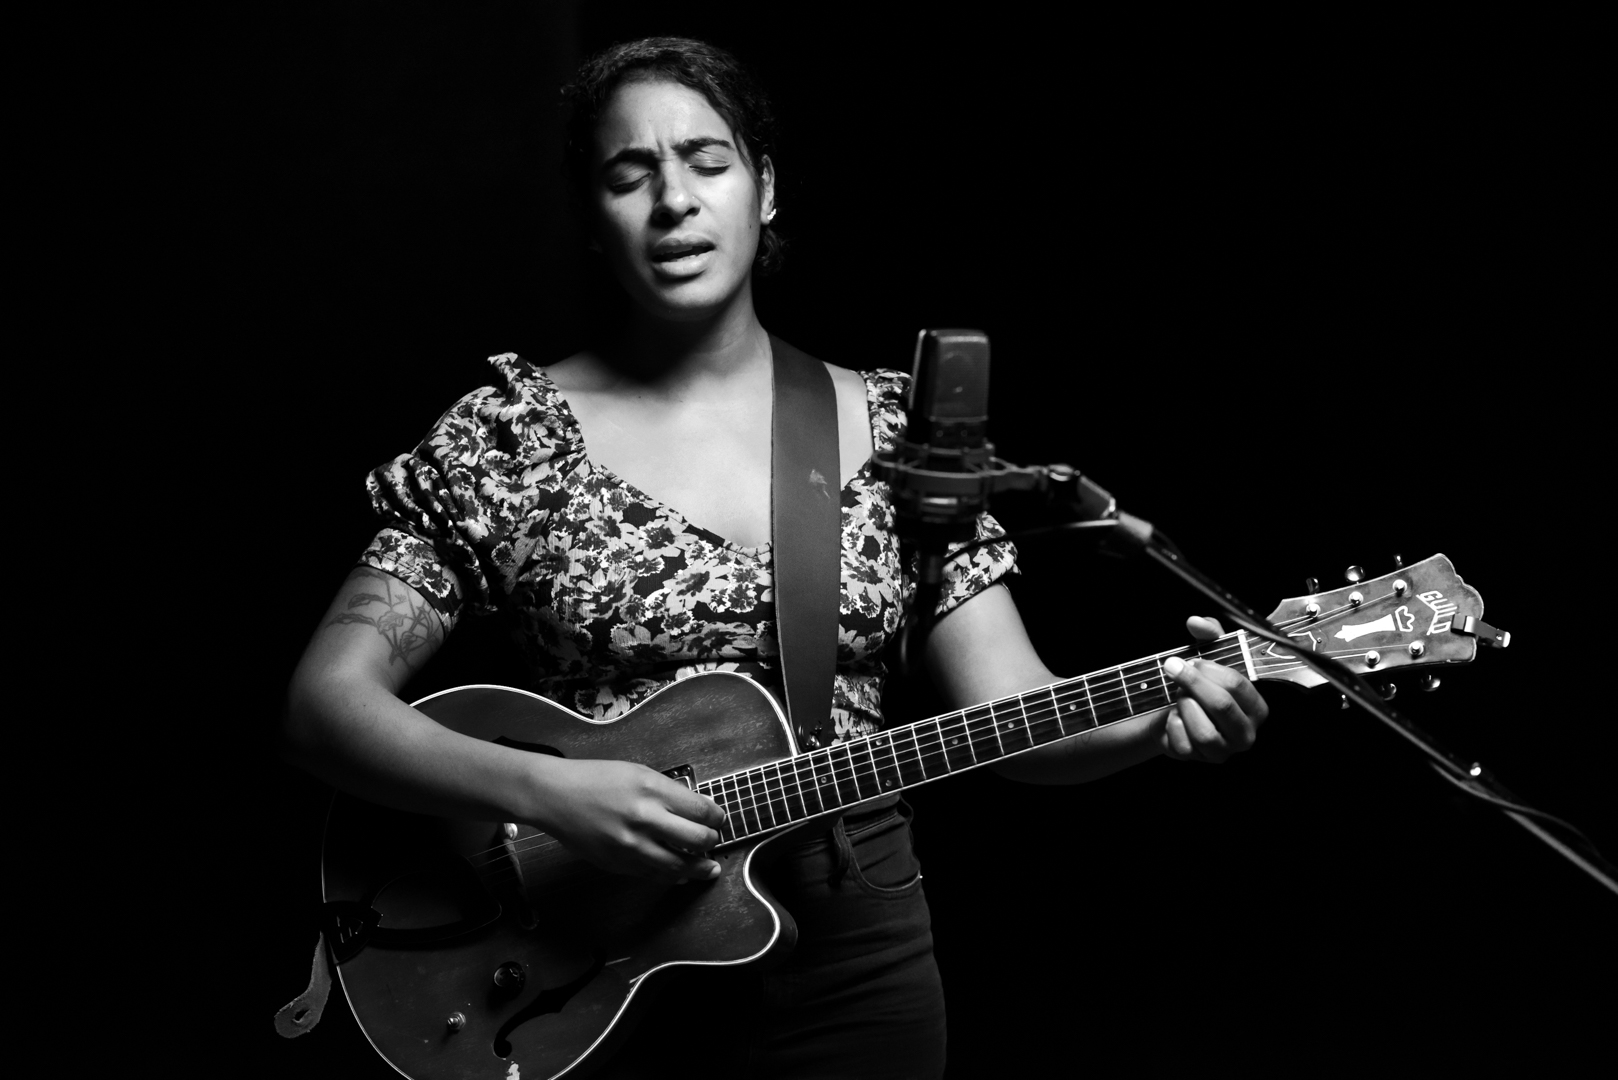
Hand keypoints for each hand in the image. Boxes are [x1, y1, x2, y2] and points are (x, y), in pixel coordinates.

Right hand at [533, 758, 726, 881]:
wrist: (555, 796)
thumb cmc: (595, 779)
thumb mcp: (638, 773)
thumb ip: (668, 792)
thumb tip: (698, 810)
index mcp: (651, 789)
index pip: (701, 810)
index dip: (717, 817)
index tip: (719, 819)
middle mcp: (644, 818)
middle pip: (697, 840)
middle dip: (711, 842)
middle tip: (713, 840)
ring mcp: (630, 845)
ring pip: (678, 866)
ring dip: (699, 869)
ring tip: (710, 869)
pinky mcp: (618, 864)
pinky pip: (653, 875)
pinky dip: (671, 876)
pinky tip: (681, 874)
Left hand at [1159, 616, 1268, 762]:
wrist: (1167, 711)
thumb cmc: (1196, 685)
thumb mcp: (1206, 653)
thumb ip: (1207, 633)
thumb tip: (1197, 622)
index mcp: (1256, 706)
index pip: (1237, 684)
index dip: (1208, 669)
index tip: (1191, 660)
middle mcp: (1246, 732)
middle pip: (1221, 706)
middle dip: (1192, 684)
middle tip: (1174, 670)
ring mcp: (1224, 750)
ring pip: (1204, 730)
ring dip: (1184, 707)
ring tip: (1179, 697)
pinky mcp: (1201, 760)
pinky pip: (1184, 744)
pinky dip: (1172, 725)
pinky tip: (1173, 717)